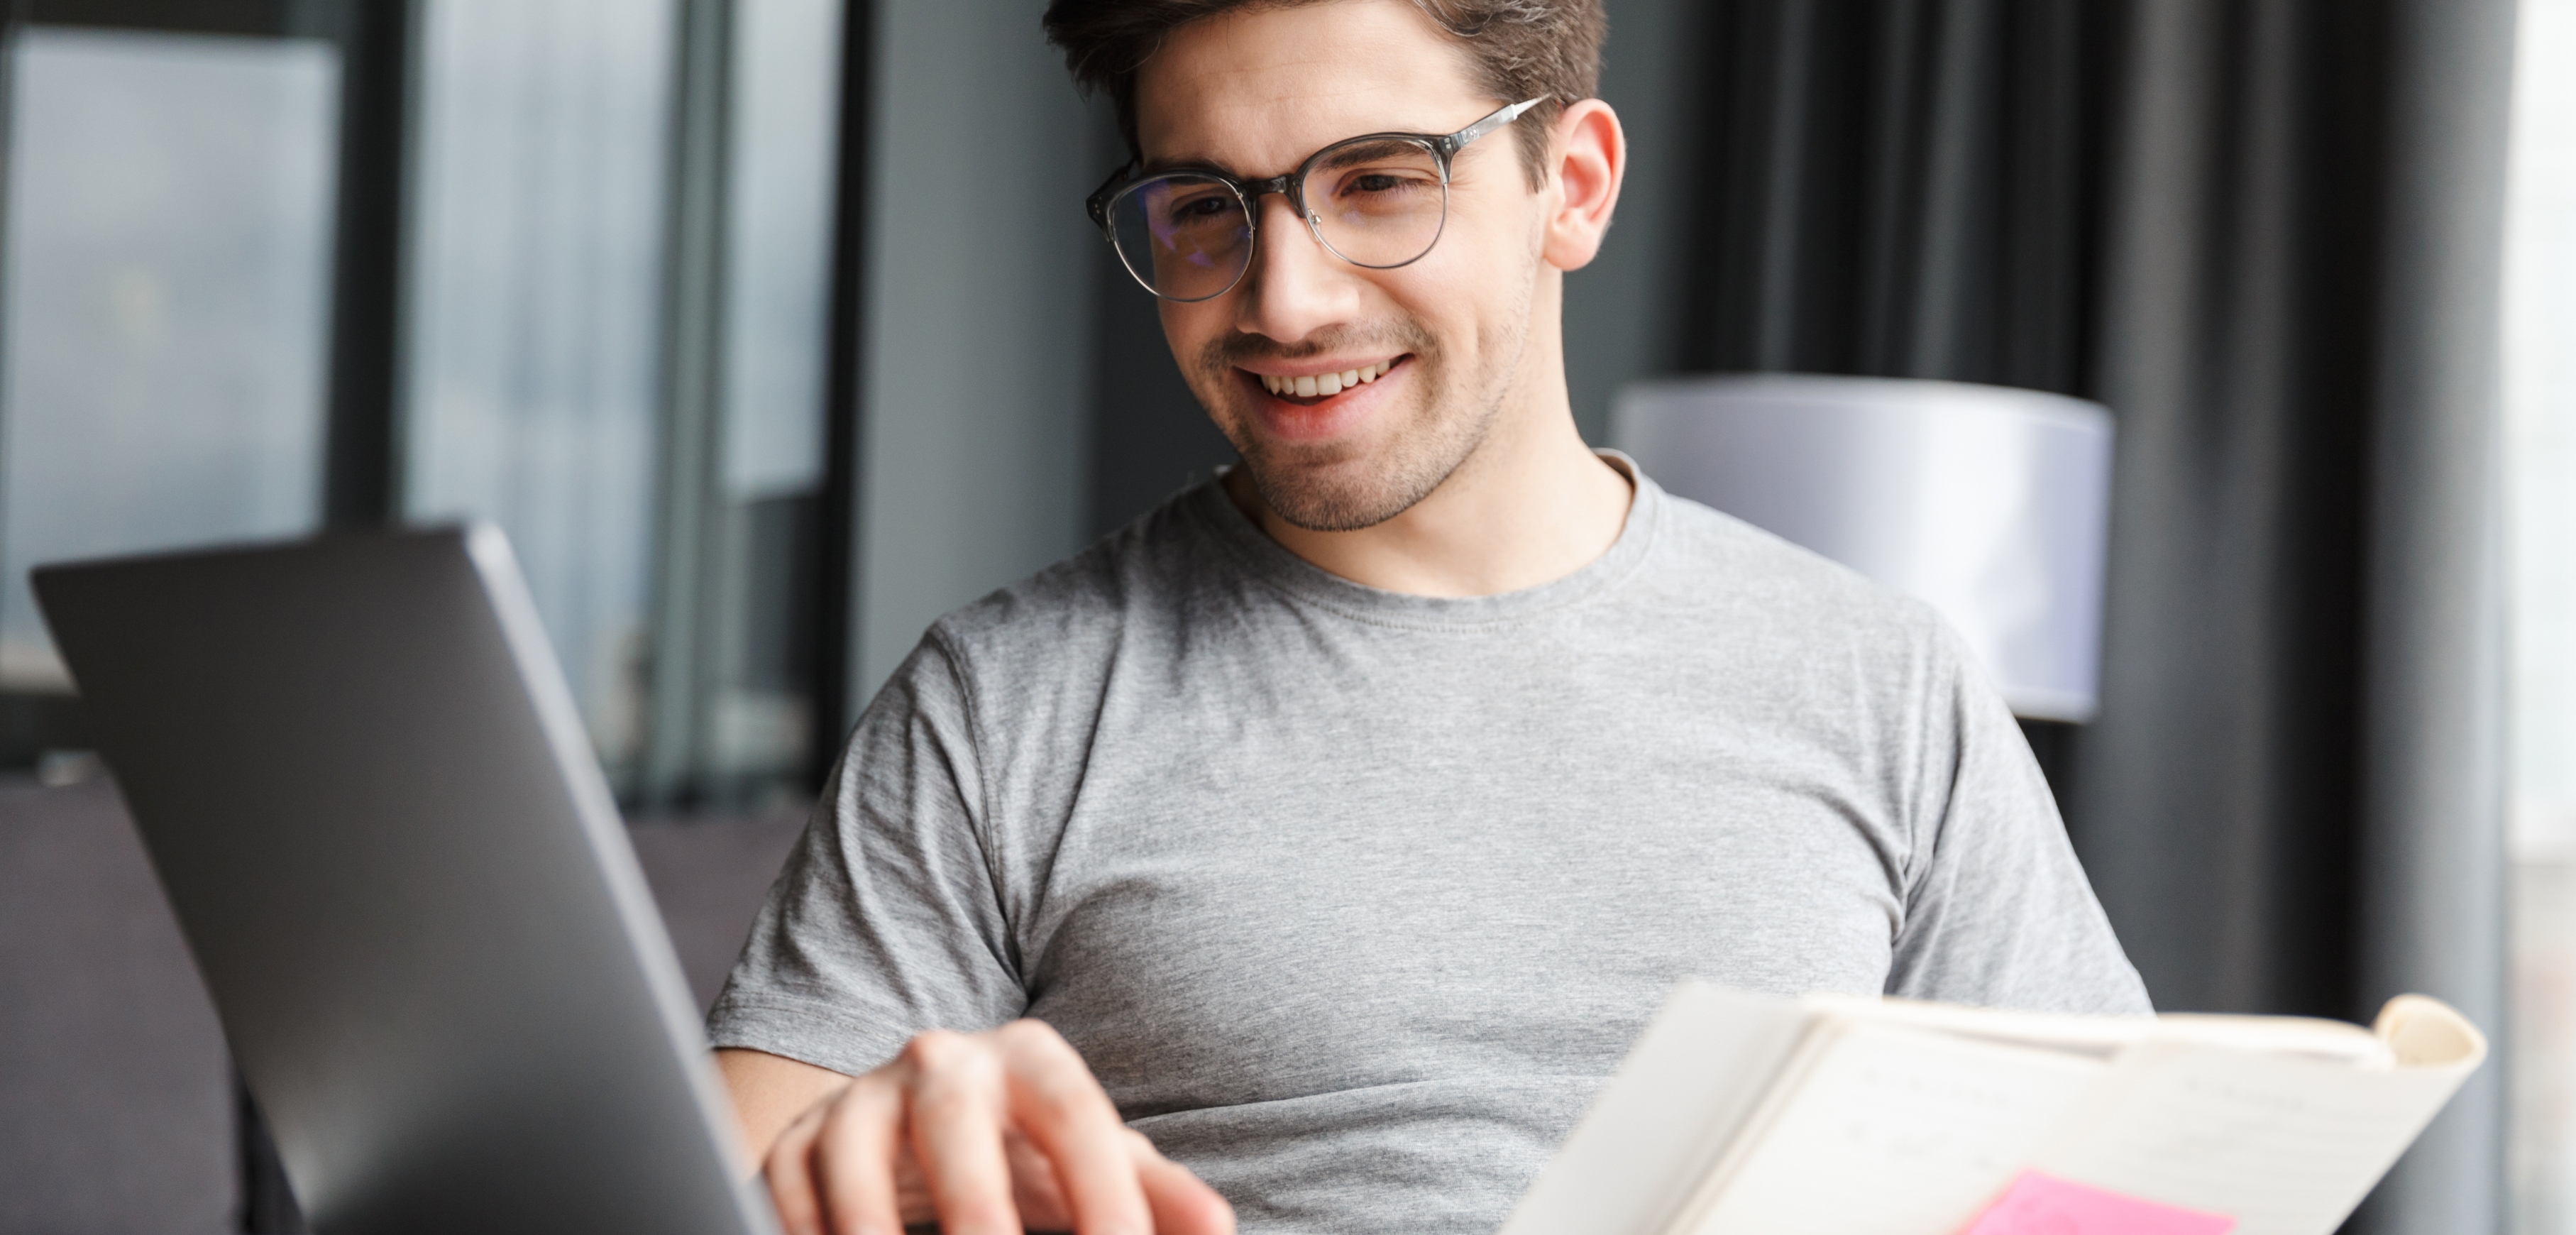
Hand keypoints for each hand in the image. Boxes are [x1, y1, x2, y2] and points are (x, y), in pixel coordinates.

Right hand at [758, 1019, 1234, 1234]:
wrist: (929, 1119)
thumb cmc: (1030, 1149)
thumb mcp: (1097, 1160)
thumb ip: (1155, 1193)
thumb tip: (1213, 1225)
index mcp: (1029, 1060)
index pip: (1075, 1117)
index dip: (1103, 1191)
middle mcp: (941, 1062)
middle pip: (955, 1124)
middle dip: (977, 1207)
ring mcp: (862, 1097)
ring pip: (853, 1155)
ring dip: (869, 1228)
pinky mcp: (799, 1138)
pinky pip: (788, 1184)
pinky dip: (804, 1230)